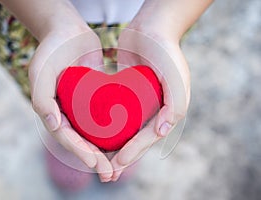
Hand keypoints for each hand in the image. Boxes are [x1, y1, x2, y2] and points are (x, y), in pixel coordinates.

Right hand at [29, 29, 112, 181]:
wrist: (68, 30)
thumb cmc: (52, 49)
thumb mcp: (40, 71)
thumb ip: (42, 99)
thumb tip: (54, 125)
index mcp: (52, 111)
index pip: (67, 137)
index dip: (81, 152)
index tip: (97, 165)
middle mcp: (66, 112)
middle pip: (81, 141)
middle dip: (95, 160)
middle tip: (110, 175)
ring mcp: (81, 106)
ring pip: (94, 134)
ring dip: (105, 152)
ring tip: (118, 167)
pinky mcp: (95, 98)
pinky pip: (104, 118)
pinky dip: (112, 132)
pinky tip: (125, 141)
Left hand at [110, 24, 190, 180]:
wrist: (151, 27)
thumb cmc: (166, 51)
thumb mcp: (177, 77)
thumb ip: (176, 105)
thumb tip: (161, 131)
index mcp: (167, 110)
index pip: (149, 137)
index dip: (134, 151)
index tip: (116, 163)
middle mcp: (154, 108)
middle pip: (136, 137)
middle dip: (122, 155)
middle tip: (106, 171)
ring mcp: (140, 101)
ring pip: (125, 129)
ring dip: (113, 145)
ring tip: (98, 158)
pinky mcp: (126, 92)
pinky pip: (116, 113)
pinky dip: (107, 126)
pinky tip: (94, 133)